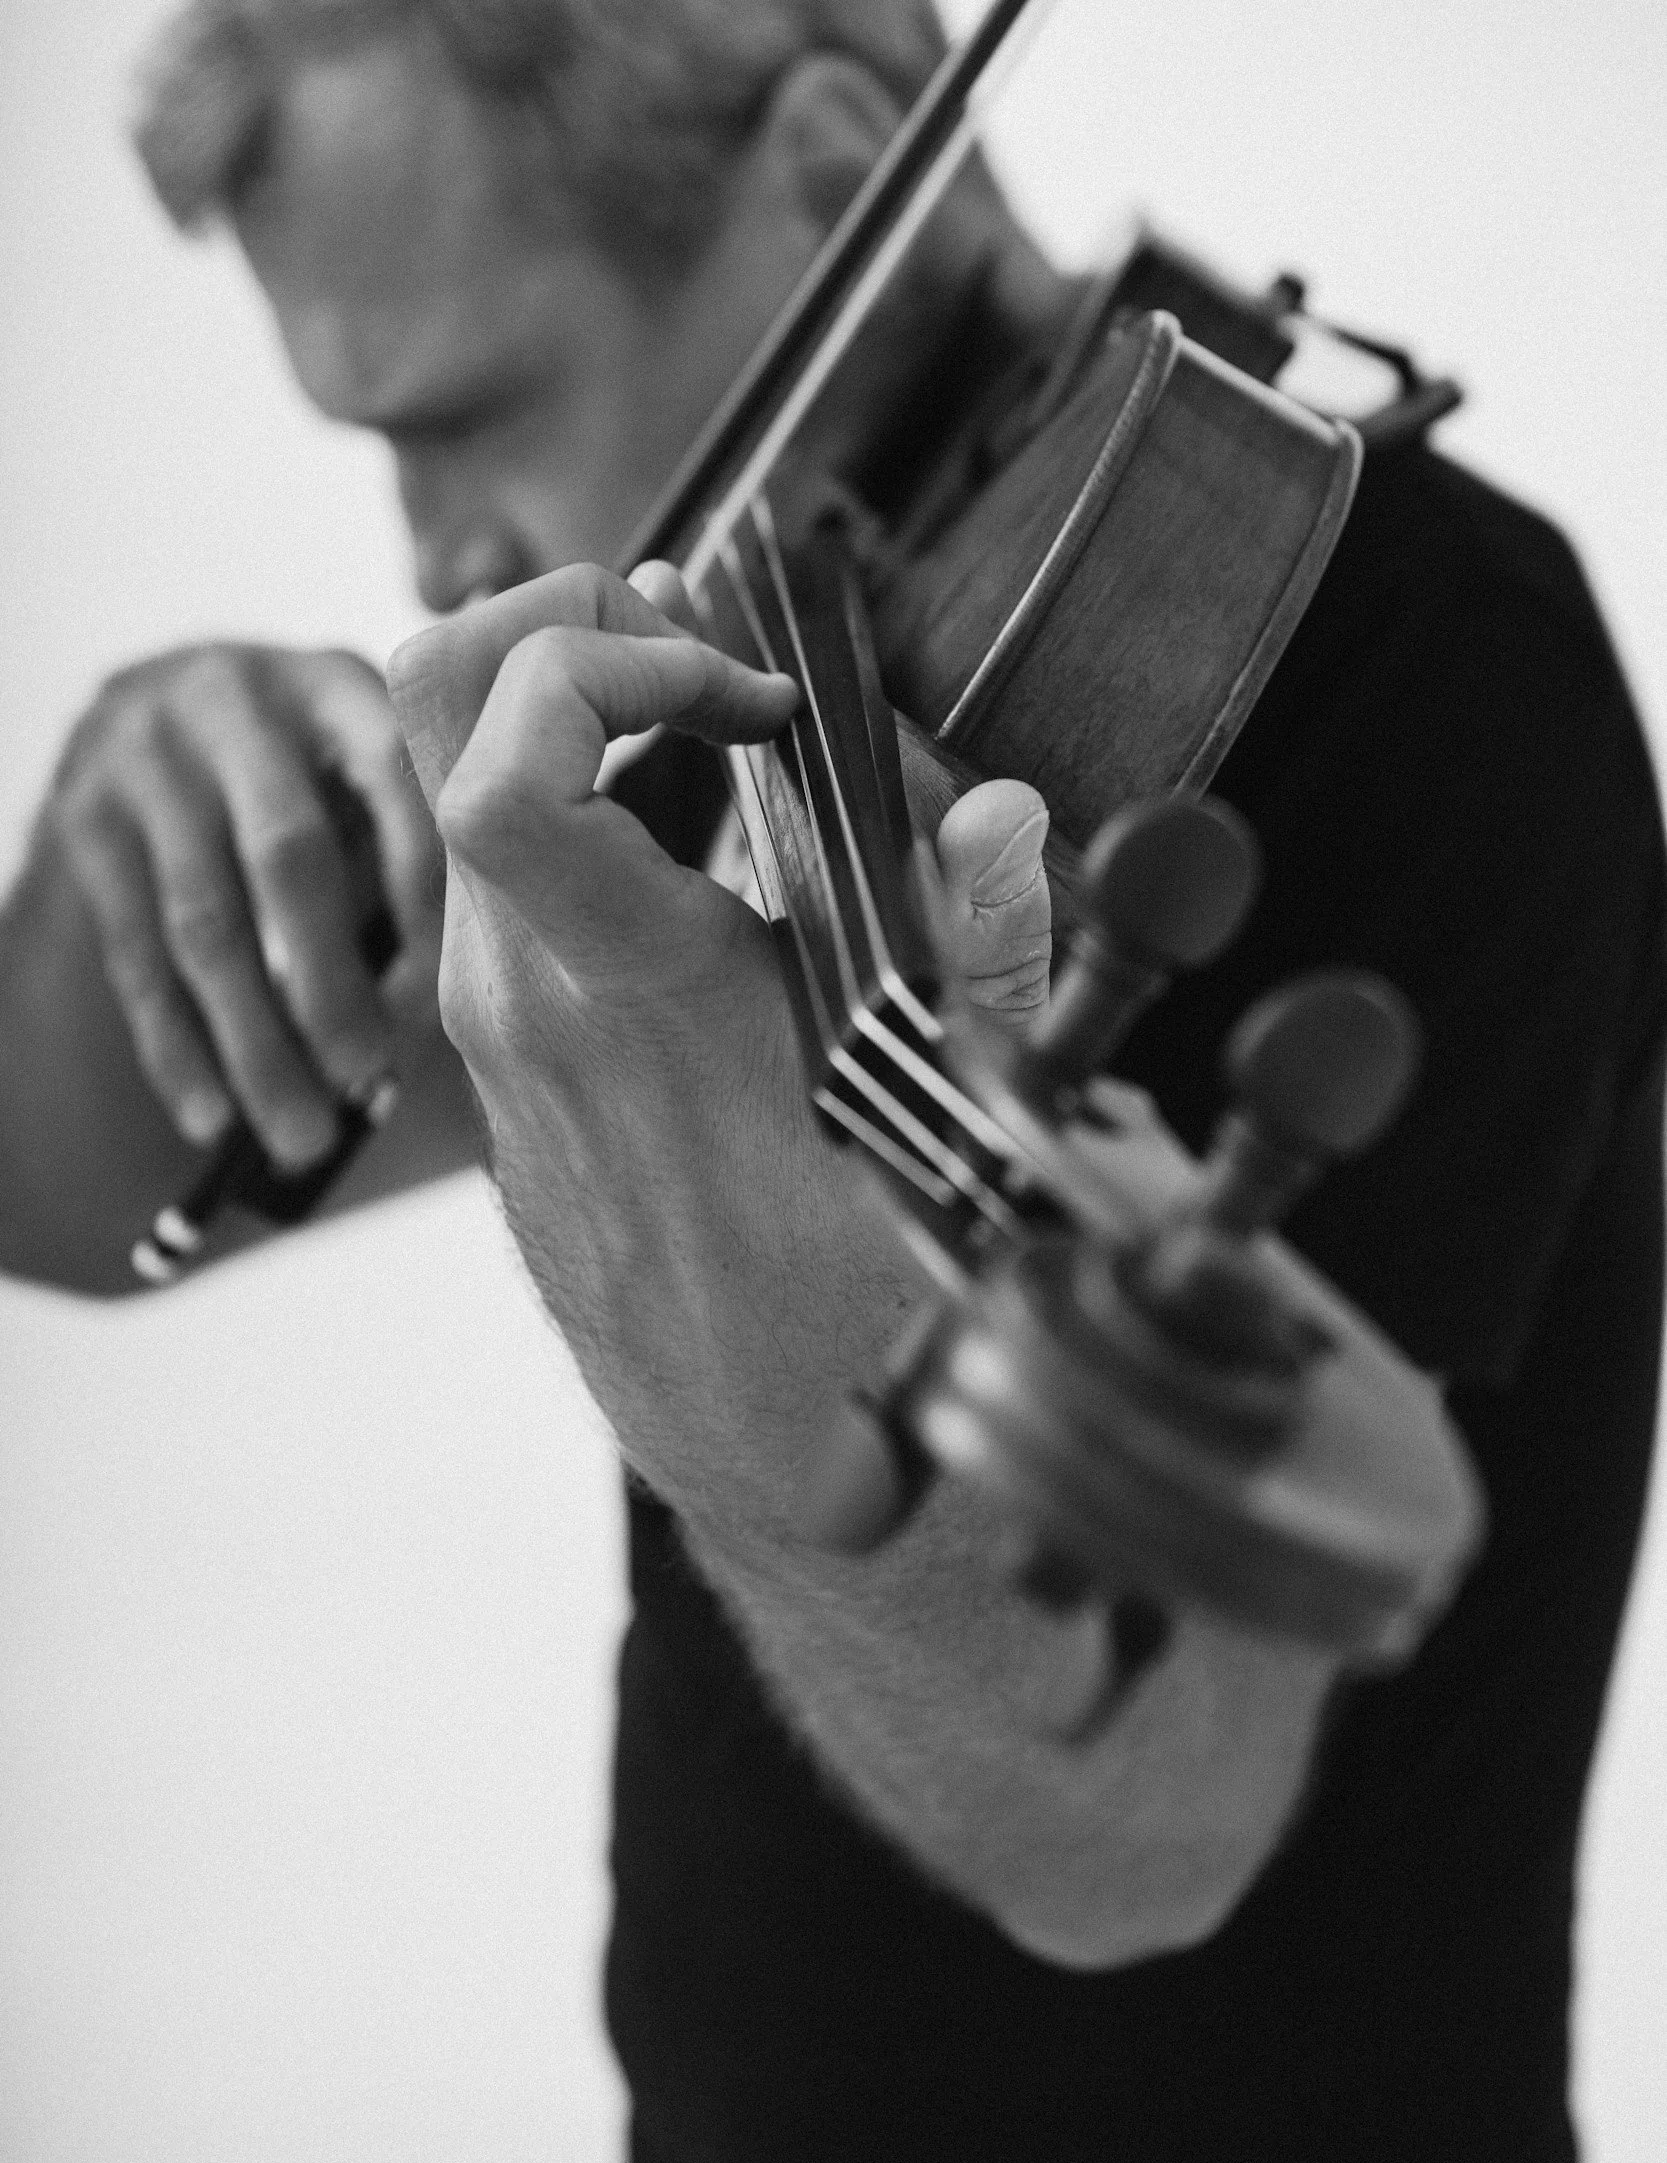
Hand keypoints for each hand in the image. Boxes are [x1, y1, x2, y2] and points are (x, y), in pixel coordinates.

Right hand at [41, 643, 442, 1166]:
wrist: (154, 732)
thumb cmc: (314, 791)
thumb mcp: (370, 782)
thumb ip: (417, 858)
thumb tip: (479, 1012)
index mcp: (339, 682)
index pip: (399, 780)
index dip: (426, 898)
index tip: (452, 1006)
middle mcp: (235, 697)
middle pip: (289, 857)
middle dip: (332, 989)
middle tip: (370, 1084)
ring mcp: (145, 753)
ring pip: (205, 923)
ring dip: (256, 1045)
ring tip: (302, 1136)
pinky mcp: (80, 815)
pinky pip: (134, 954)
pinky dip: (178, 1048)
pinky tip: (212, 1118)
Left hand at [387, 562, 1052, 1491]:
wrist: (770, 1447)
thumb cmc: (861, 1302)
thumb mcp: (957, 1121)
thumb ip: (978, 950)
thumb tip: (998, 813)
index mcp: (631, 1000)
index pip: (499, 769)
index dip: (600, 658)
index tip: (741, 690)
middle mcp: (524, 1001)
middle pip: (440, 711)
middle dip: (566, 618)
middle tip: (705, 653)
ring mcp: (496, 1028)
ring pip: (459, 782)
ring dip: (573, 706)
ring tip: (718, 722)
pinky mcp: (506, 1055)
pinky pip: (493, 873)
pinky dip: (575, 800)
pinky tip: (696, 829)